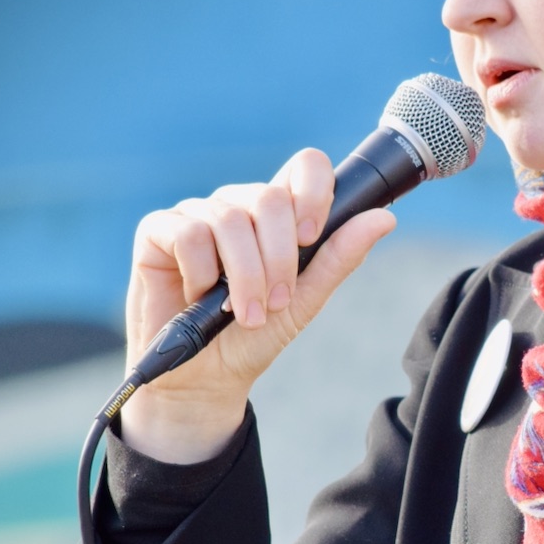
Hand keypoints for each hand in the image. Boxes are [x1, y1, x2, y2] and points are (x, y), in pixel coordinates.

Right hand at [120, 147, 395, 462]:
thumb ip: (340, 256)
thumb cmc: (255, 334)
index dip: (314, 191)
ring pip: (230, 219)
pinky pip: (189, 232)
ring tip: (245, 314)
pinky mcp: (158, 230)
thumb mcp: (305, 299)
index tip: (312, 237)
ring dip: (244, 276)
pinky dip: (201, 273)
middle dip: (280, 258)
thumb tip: (385, 217)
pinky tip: (198, 296)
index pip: (306, 166)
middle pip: (270, 197)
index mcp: (279, 214)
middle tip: (277, 301)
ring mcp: (198, 213)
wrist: (206, 378)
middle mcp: (239, 204)